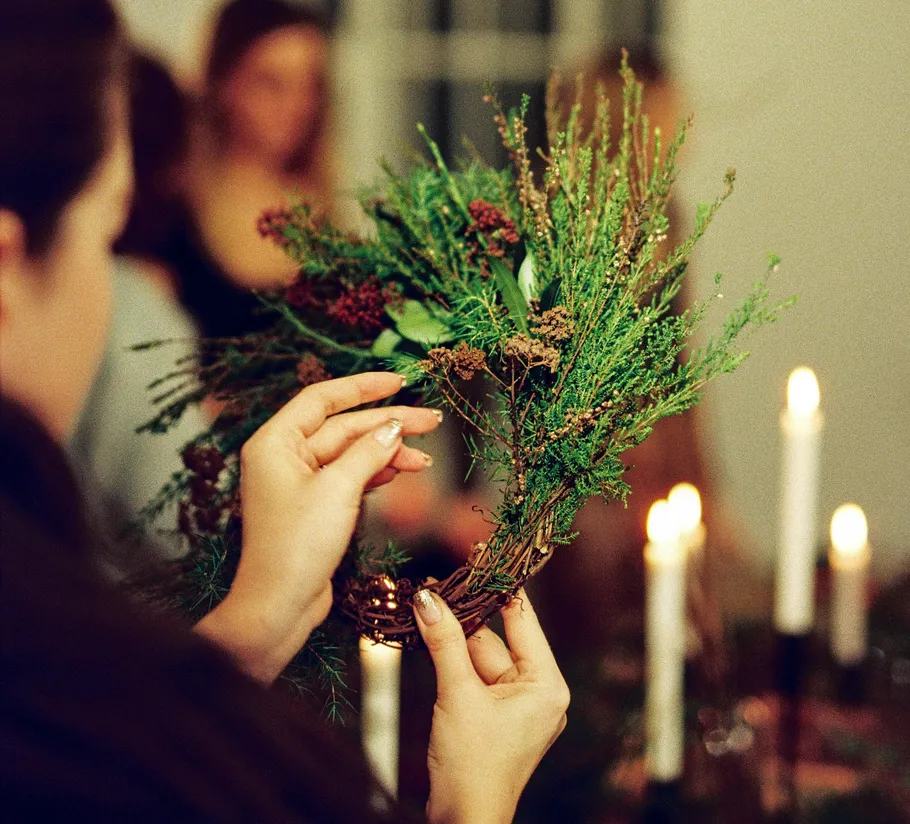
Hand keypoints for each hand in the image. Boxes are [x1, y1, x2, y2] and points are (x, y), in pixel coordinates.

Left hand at [197, 372, 440, 682]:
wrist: (279, 606)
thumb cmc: (296, 547)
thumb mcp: (338, 490)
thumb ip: (368, 452)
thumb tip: (394, 427)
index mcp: (276, 442)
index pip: (323, 398)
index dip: (364, 386)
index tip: (400, 381)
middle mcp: (284, 457)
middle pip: (343, 427)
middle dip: (388, 425)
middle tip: (431, 421)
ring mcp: (299, 483)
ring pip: (351, 454)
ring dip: (387, 453)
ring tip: (425, 458)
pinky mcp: (314, 507)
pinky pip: (349, 477)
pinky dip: (375, 473)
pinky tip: (400, 471)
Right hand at [414, 588, 569, 823]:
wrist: (462, 822)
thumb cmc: (473, 764)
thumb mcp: (458, 693)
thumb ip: (444, 641)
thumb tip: (427, 596)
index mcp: (547, 685)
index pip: (523, 622)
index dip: (499, 587)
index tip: (483, 556)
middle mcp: (537, 693)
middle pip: (496, 639)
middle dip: (464, 615)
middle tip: (434, 584)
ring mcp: (515, 708)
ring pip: (480, 658)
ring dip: (452, 637)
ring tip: (423, 604)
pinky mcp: (493, 719)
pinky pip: (473, 678)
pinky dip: (451, 661)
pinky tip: (429, 636)